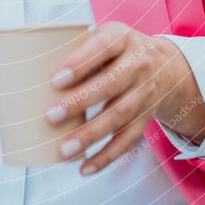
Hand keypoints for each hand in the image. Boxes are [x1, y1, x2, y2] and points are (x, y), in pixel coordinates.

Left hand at [45, 21, 204, 174]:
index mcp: (122, 38)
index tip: (55, 79)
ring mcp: (146, 92)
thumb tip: (35, 75)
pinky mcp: (148, 116)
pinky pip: (128, 139)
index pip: (103, 47)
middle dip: (80, 101)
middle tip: (50, 115)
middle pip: (111, 84)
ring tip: (64, 149)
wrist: (169, 66)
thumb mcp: (106, 37)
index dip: (81, 63)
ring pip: (120, 115)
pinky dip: (107, 156)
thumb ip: (80, 49)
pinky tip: (85, 167)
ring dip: (91, 134)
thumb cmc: (119, 50)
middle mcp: (139, 64)